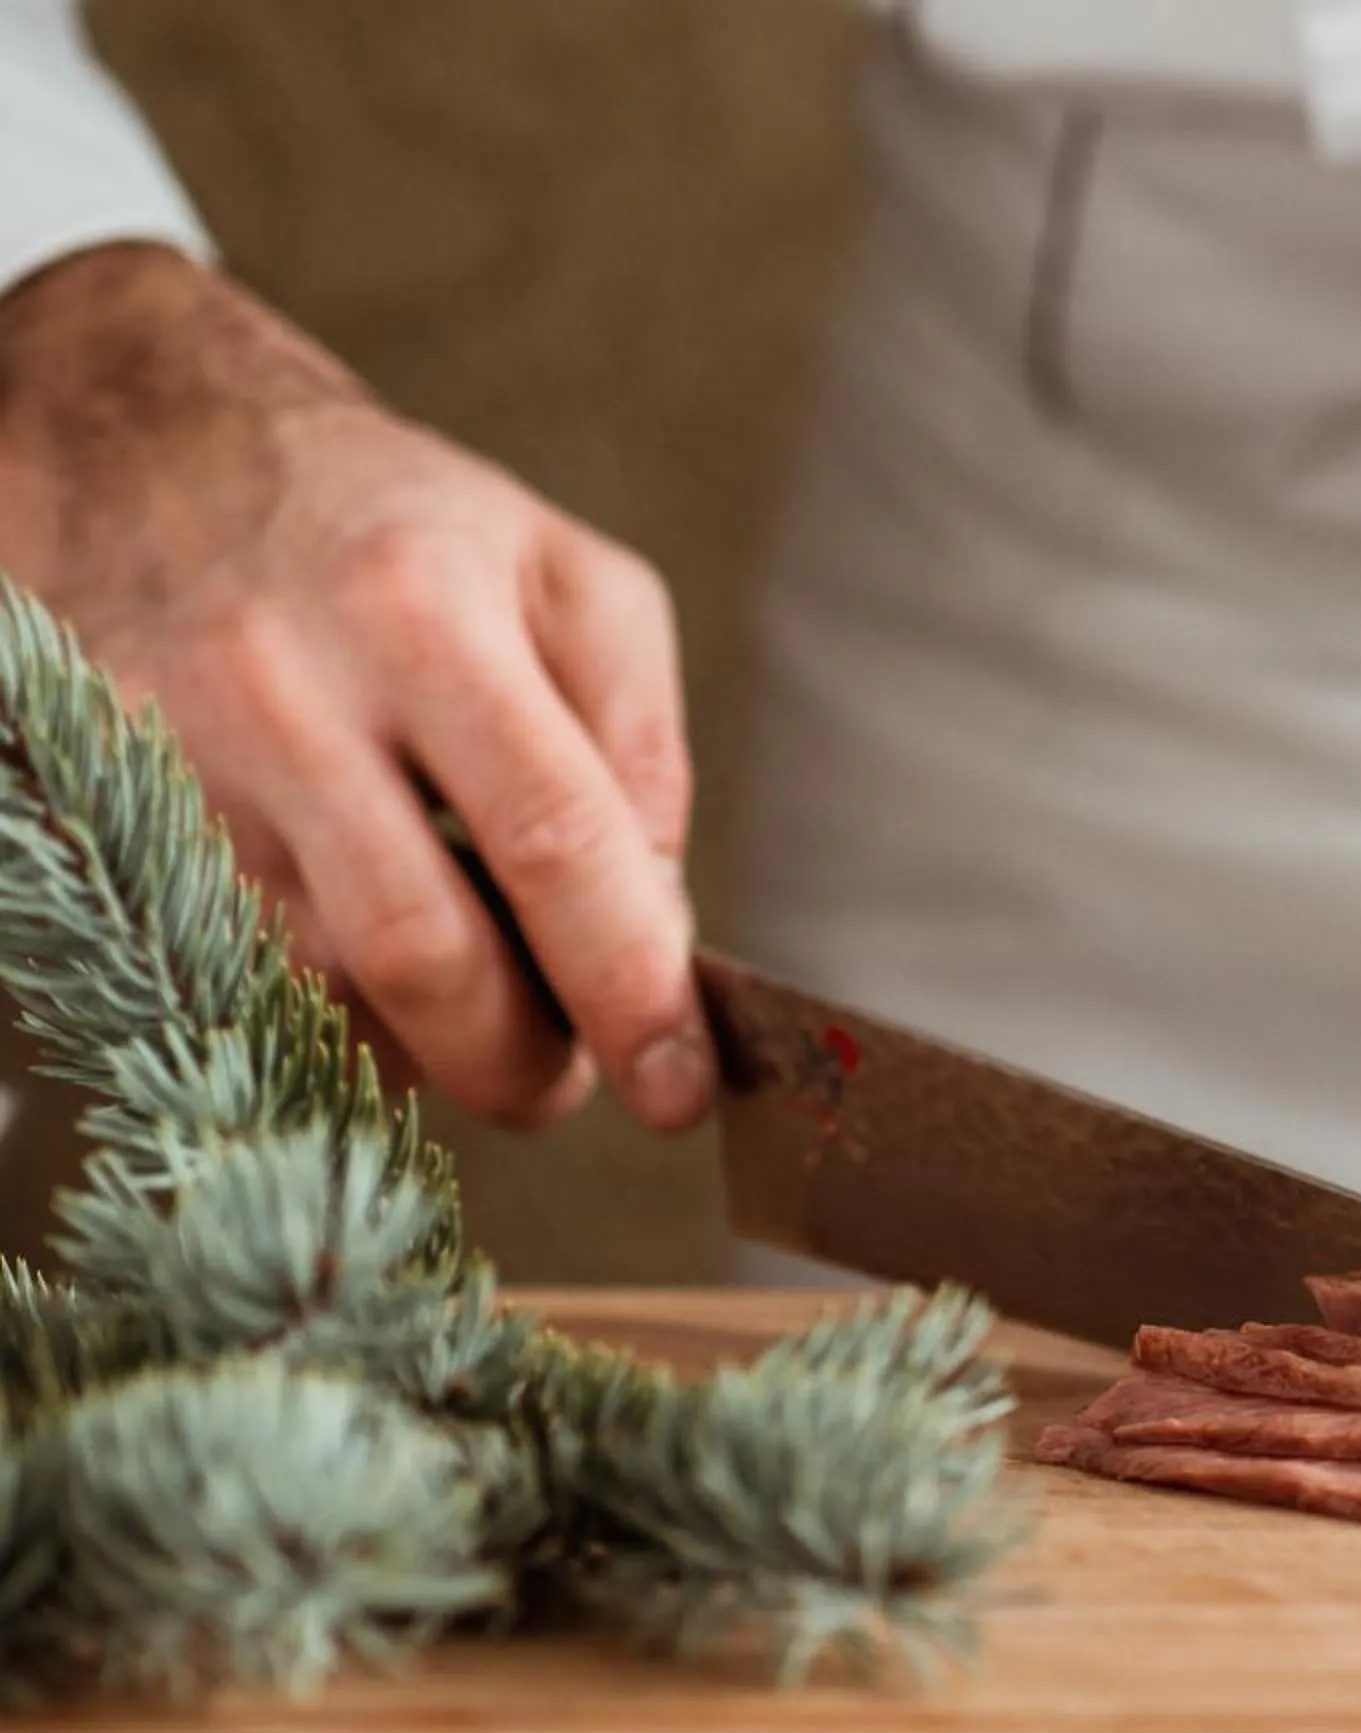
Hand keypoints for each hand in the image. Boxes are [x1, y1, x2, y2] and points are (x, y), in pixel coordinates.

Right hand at [0, 245, 708, 1131]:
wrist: (151, 440)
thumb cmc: (404, 531)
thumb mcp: (570, 580)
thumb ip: (639, 747)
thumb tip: (658, 924)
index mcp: (426, 613)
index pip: (553, 840)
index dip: (629, 987)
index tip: (678, 1084)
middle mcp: (285, 689)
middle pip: (419, 951)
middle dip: (520, 1060)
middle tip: (571, 1078)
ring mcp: (173, 757)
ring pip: (313, 986)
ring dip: (425, 1045)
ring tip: (487, 1011)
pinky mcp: (102, 808)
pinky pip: (233, 970)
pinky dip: (330, 1010)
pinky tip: (380, 971)